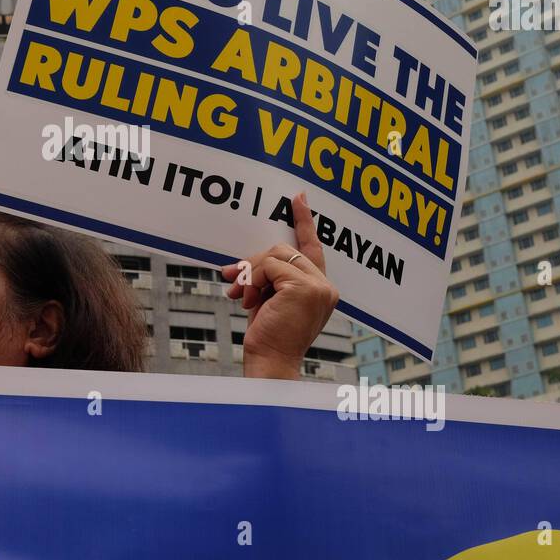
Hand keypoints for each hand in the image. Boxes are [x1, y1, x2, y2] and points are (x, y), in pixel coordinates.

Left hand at [219, 193, 338, 379]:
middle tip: (233, 281)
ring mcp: (318, 286)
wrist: (270, 362)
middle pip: (283, 249)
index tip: (298, 198)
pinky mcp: (304, 287)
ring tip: (242, 297)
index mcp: (321, 288)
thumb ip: (270, 278)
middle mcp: (326, 286)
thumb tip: (244, 263)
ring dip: (250, 275)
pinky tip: (249, 300)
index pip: (312, 247)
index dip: (305, 221)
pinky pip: (268, 266)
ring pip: (274, 254)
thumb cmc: (268, 337)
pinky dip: (252, 280)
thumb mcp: (269, 300)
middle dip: (254, 264)